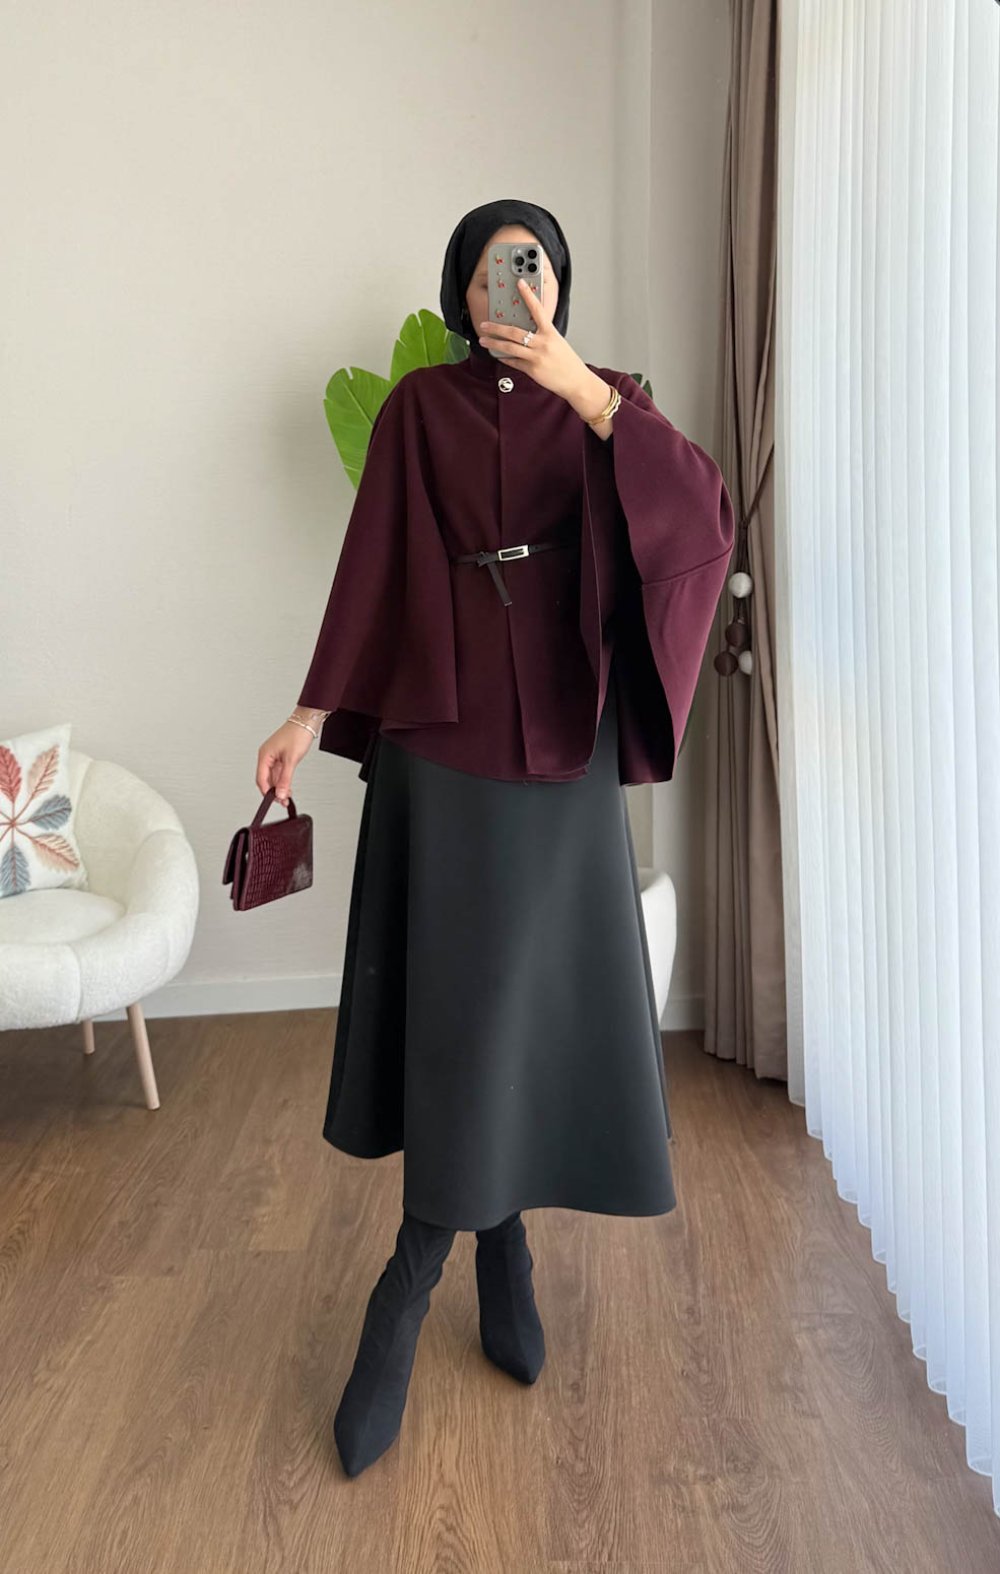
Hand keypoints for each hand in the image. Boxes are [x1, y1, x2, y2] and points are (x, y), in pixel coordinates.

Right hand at [256, 720, 312, 805]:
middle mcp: (267, 756)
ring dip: (279, 787)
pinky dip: (283, 780)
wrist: (307, 722)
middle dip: (273, 791)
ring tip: (287, 796)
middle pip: (266, 779)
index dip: (267, 792)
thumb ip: (285, 779)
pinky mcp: (281, 756)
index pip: (261, 779)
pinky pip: (279, 772)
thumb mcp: (291, 760)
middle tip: (282, 800)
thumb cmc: (297, 734)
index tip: (274, 800)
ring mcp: (274, 756)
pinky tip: (288, 787)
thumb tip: (280, 793)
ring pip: (273, 777)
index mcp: (264, 755)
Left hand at [477, 279, 589, 401]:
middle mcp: (542, 343)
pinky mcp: (532, 370)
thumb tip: (526, 331)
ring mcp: (536, 357)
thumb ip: (543, 335)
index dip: (528, 295)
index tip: (520, 283)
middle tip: (484, 324)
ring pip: (509, 347)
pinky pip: (514, 362)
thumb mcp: (557, 342)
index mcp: (550, 332)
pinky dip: (504, 358)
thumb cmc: (567, 361)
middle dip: (496, 328)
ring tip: (484, 341)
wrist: (576, 381)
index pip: (537, 309)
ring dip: (494, 343)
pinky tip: (498, 355)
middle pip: (514, 331)